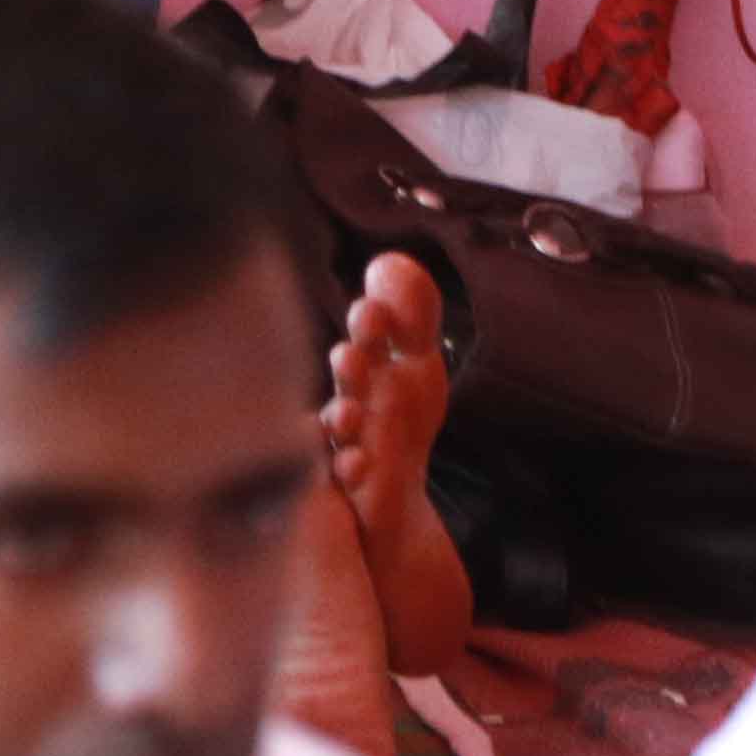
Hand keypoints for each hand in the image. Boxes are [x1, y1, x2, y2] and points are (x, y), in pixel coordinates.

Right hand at [321, 252, 453, 529]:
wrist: (390, 496)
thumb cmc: (397, 419)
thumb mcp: (417, 364)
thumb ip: (412, 315)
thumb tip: (392, 259)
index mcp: (370, 369)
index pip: (368, 339)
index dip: (372, 322)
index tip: (375, 306)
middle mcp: (351, 401)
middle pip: (349, 380)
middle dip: (353, 361)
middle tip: (357, 348)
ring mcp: (349, 445)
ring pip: (339, 430)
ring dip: (341, 416)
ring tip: (347, 410)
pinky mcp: (353, 489)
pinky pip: (347, 480)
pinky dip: (351, 469)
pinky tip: (358, 462)